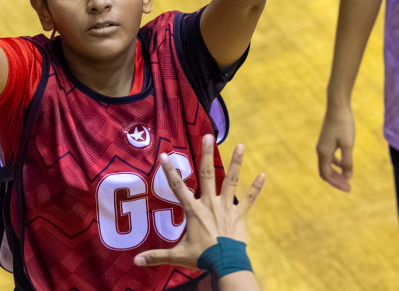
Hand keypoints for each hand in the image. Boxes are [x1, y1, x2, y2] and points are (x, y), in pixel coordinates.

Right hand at [134, 134, 265, 268]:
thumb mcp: (177, 256)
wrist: (225, 263)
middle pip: (207, 174)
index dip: (170, 171)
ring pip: (231, 181)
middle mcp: (210, 203)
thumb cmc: (202, 258)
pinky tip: (263, 175)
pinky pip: (249, 199)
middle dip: (206, 154)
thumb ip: (156, 256)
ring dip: (236, 163)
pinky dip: (256, 188)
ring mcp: (226, 207)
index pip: (178, 187)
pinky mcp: (240, 214)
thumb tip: (135, 261)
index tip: (164, 155)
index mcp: (194, 210)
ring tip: (241, 146)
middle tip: (208, 136)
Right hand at [316, 102, 354, 191]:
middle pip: (325, 172)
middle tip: (349, 187)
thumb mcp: (348, 144)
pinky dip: (336, 163)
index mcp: (323, 153)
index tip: (349, 188)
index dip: (337, 184)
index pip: (326, 175)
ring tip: (348, 178)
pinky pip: (330, 157)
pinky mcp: (327, 139)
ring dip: (336, 173)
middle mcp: (320, 150)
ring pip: (327, 165)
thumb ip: (347, 162)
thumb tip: (348, 177)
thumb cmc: (343, 124)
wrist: (338, 105)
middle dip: (336, 181)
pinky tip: (345, 164)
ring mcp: (323, 144)